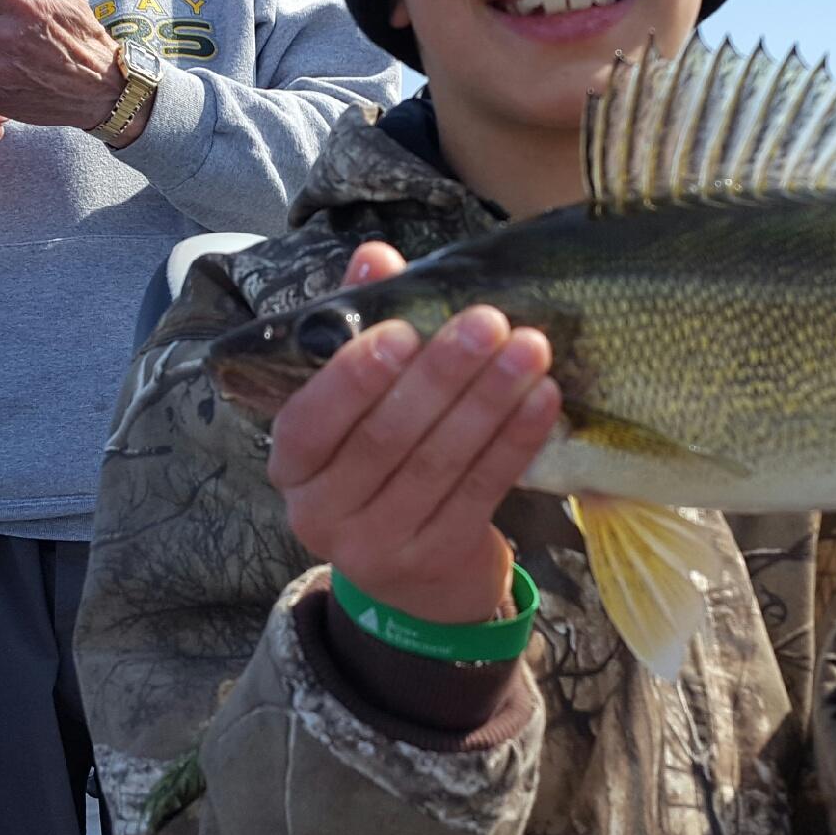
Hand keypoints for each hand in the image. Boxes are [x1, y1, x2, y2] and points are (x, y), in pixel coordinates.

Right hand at [267, 242, 563, 624]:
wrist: (419, 577)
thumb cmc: (383, 462)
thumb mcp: (360, 402)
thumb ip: (362, 326)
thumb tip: (375, 257)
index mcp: (292, 466)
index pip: (310, 420)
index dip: (354, 376)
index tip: (404, 328)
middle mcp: (320, 514)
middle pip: (384, 437)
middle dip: (441, 374)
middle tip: (489, 321)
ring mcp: (377, 547)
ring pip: (438, 463)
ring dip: (489, 400)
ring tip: (531, 349)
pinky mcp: (435, 560)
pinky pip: (481, 490)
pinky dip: (514, 441)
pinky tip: (543, 398)